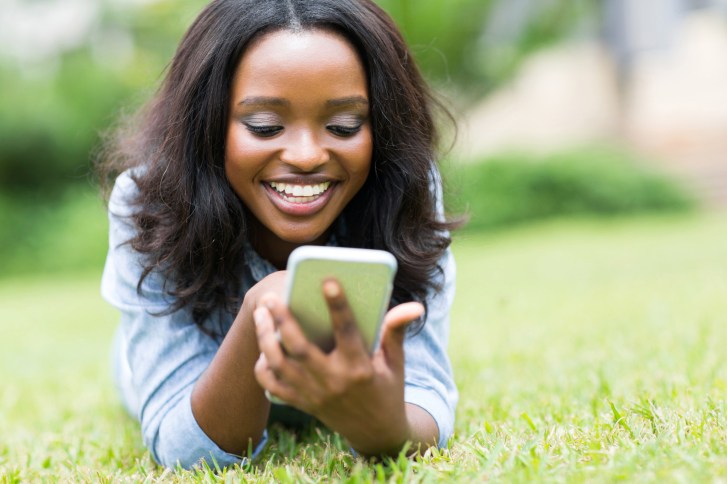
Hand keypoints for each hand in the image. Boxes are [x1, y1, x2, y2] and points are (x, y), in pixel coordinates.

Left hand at [253, 278, 423, 455]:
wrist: (377, 432)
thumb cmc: (387, 387)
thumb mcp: (396, 361)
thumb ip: (396, 330)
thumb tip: (414, 306)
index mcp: (360, 367)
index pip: (346, 331)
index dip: (338, 305)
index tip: (328, 281)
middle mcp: (334, 381)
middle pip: (300, 348)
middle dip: (283, 321)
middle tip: (272, 298)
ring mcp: (315, 394)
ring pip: (280, 365)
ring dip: (266, 338)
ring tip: (261, 315)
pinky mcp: (303, 404)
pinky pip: (274, 386)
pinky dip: (263, 367)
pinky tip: (263, 348)